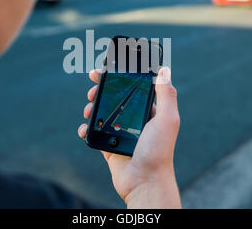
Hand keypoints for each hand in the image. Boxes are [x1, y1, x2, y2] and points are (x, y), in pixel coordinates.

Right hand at [78, 67, 180, 208]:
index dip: (119, 78)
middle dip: (100, 91)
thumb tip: (165, 69)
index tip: (106, 70)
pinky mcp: (109, 145)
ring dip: (92, 108)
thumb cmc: (159, 151)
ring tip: (88, 110)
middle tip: (92, 90)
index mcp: (149, 111)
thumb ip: (166, 94)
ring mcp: (120, 132)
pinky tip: (84, 128)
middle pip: (114, 98)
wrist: (144, 182)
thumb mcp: (167, 119)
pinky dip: (86, 129)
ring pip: (102, 113)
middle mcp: (134, 120)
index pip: (133, 88)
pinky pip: (94, 132)